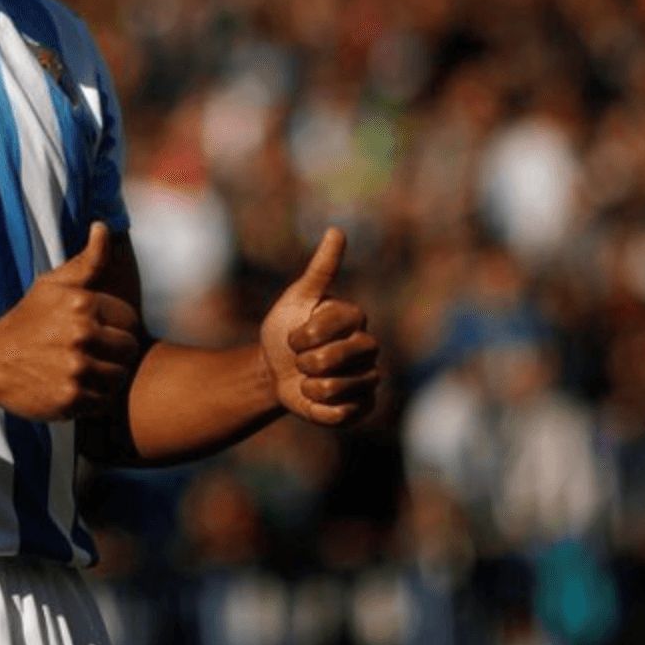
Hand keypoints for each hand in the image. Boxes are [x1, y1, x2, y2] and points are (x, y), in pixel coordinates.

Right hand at [0, 222, 141, 421]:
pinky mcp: (69, 399)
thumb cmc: (27, 319)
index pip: (130, 321)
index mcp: (83, 303)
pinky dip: (93, 399)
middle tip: (92, 353)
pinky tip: (74, 387)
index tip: (96, 332)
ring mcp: (75, 369)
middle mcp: (81, 335)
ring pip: (119, 377)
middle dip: (115, 353)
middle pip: (129, 350)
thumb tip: (102, 227)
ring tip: (84, 370)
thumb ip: (86, 260)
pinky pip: (103, 402)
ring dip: (106, 377)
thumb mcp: (52, 284)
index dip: (116, 327)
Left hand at [259, 227, 380, 426]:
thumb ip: (321, 268)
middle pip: (332, 362)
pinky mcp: (363, 406)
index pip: (324, 330)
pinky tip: (316, 398)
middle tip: (301, 359)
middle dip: (304, 362)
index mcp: (355, 317)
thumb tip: (337, 230)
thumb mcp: (297, 297)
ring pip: (335, 389)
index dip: (300, 336)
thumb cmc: (286, 329)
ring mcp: (368, 378)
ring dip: (308, 386)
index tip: (294, 334)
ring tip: (308, 378)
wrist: (276, 371)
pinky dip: (318, 409)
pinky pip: (340, 414)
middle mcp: (368, 346)